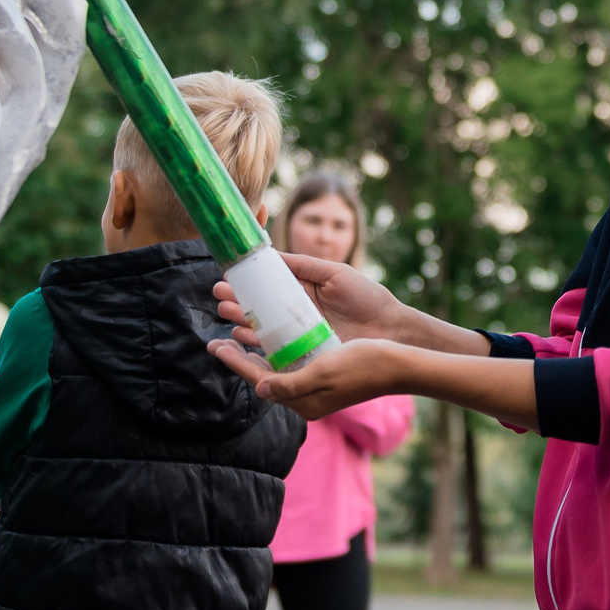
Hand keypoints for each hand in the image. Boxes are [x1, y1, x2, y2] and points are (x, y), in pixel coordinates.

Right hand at [212, 251, 413, 345]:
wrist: (390, 329)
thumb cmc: (367, 297)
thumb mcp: (334, 273)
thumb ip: (304, 264)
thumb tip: (270, 255)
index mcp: (304, 291)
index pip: (268, 286)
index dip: (247, 283)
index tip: (227, 279)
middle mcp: (298, 314)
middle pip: (261, 308)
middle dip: (238, 302)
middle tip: (219, 298)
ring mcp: (300, 335)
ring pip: (264, 329)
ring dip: (243, 323)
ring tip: (227, 317)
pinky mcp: (304, 354)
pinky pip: (276, 350)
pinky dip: (257, 345)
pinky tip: (242, 339)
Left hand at [212, 335, 410, 421]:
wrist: (397, 365)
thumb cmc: (364, 364)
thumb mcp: (324, 372)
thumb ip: (291, 383)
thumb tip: (260, 388)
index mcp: (302, 402)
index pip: (259, 380)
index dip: (235, 362)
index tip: (214, 345)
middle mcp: (304, 399)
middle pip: (262, 377)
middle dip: (239, 359)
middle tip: (216, 341)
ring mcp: (313, 390)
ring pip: (274, 371)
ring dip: (254, 355)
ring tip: (235, 337)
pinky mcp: (322, 379)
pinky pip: (289, 367)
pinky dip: (274, 354)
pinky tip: (268, 341)